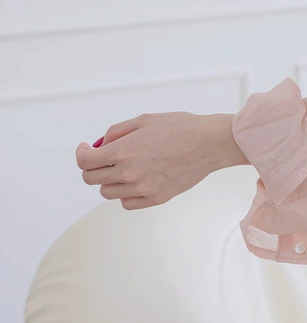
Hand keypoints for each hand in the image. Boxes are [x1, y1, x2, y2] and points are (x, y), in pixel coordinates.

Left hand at [74, 112, 246, 209]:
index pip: (85, 161)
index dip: (81, 153)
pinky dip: (125, 193)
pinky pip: (127, 202)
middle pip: (92, 179)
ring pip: (108, 192)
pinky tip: (135, 180)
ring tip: (123, 167)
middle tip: (101, 158)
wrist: (209, 143)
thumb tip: (101, 144)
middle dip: (91, 167)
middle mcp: (129, 173)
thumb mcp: (144, 120)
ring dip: (109, 179)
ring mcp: (142, 188)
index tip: (86, 148)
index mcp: (123, 151)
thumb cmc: (180, 127)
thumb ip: (117, 132)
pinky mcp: (156, 198)